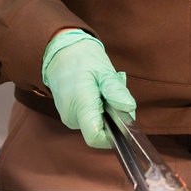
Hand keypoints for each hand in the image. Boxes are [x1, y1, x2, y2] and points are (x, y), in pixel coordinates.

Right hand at [41, 29, 135, 148]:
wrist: (60, 52)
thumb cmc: (82, 59)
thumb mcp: (104, 70)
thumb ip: (116, 91)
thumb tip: (129, 108)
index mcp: (80, 106)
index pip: (96, 138)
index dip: (113, 134)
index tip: (123, 117)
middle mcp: (71, 117)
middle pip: (100, 131)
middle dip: (113, 116)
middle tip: (113, 92)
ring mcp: (69, 117)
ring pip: (96, 124)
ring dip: (106, 110)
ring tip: (104, 88)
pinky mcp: (69, 115)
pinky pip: (89, 118)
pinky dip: (98, 108)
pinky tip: (97, 91)